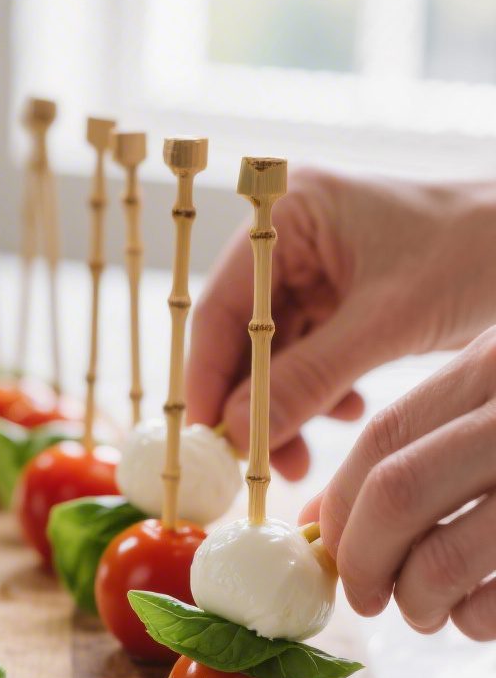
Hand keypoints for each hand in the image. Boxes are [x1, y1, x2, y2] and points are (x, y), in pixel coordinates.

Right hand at [186, 169, 495, 477]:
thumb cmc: (475, 254)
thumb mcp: (387, 321)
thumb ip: (309, 377)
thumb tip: (240, 432)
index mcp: (288, 215)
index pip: (225, 305)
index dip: (210, 376)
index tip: (209, 438)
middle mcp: (292, 239)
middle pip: (244, 335)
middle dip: (253, 401)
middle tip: (258, 462)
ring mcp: (317, 271)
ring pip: (274, 355)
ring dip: (285, 408)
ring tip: (302, 456)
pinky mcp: (343, 303)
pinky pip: (309, 358)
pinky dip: (319, 394)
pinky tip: (347, 413)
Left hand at [300, 329, 495, 640]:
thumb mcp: (494, 409)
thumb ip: (417, 449)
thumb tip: (319, 521)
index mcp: (490, 368)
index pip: (382, 436)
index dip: (341, 504)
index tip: (330, 548)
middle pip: (397, 494)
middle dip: (363, 560)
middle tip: (366, 598)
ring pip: (441, 559)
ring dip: (416, 602)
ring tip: (426, 611)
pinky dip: (474, 623)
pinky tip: (477, 617)